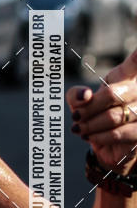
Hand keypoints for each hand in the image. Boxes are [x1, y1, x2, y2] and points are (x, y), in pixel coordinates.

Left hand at [67, 49, 136, 172]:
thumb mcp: (79, 101)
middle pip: (112, 94)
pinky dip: (100, 136)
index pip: (134, 63)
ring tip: (80, 128)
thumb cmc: (94, 115)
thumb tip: (84, 95)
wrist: (106, 144)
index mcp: (125, 76)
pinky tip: (91, 136)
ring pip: (114, 116)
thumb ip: (76, 94)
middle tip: (76, 117)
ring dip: (91, 125)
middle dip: (88, 109)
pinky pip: (118, 133)